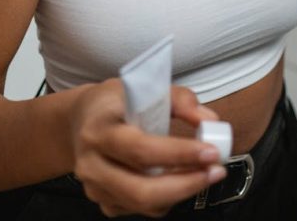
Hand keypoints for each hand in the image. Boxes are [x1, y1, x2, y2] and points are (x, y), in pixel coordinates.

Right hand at [68, 78, 226, 217]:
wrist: (80, 121)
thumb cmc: (115, 102)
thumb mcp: (142, 88)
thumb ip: (179, 100)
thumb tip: (209, 120)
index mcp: (100, 128)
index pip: (141, 149)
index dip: (179, 154)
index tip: (210, 151)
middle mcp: (92, 163)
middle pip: (142, 189)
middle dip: (186, 184)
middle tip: (216, 171)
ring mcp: (95, 187)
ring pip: (143, 204)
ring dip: (181, 192)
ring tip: (205, 174)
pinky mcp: (103, 202)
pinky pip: (140, 209)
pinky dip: (166, 198)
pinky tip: (180, 179)